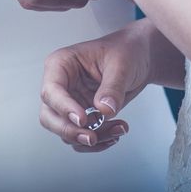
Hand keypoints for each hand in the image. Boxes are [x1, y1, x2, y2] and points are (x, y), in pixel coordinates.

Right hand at [39, 21, 151, 151]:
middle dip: (70, 131)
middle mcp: (61, 84)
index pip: (51, 90)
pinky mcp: (82, 115)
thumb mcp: (122, 65)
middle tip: (92, 138)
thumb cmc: (126, 51)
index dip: (64, 108)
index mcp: (61, 64)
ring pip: (66, 130)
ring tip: (119, 129)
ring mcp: (70, 101)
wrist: (140, 58)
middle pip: (49, 116)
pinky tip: (116, 133)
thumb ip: (112, 87)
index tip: (83, 120)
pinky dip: (99, 140)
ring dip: (91, 137)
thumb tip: (104, 110)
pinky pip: (82, 135)